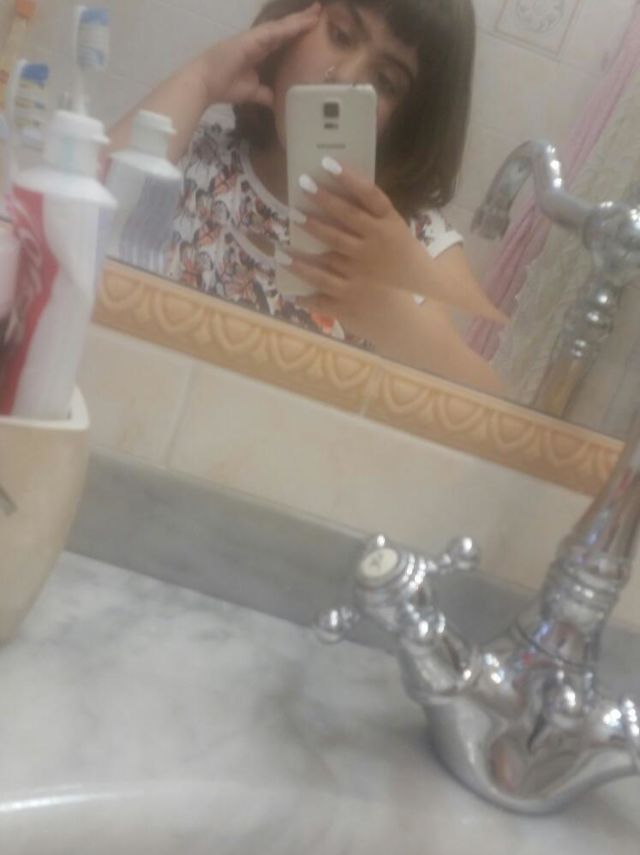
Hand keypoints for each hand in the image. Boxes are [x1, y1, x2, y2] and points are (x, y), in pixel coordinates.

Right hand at [200, 3, 320, 107]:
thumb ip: (266, 94)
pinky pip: (276, 30)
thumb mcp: (253, 92)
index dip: (297, 34)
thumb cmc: (225, 86)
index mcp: (260, 52)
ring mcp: (257, 38)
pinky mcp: (253, 38)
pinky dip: (292, 26)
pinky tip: (305, 20)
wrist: (206, 84)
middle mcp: (260, 41)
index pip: (283, 41)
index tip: (314, 29)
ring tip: (317, 11)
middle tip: (320, 12)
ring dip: (301, 19)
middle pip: (286, 30)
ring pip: (284, 26)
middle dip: (302, 21)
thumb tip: (278, 103)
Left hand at [285, 159, 507, 325]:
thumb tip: (339, 194)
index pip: (369, 197)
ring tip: (281, 250)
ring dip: (299, 258)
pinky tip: (290, 290)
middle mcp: (374, 249)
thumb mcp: (395, 235)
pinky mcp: (349, 303)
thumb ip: (372, 218)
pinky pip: (321, 296)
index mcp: (388, 230)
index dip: (349, 179)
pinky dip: (304, 295)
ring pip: (323, 264)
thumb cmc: (402, 264)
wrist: (417, 308)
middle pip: (340, 225)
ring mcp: (360, 277)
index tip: (327, 164)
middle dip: (317, 208)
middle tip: (297, 196)